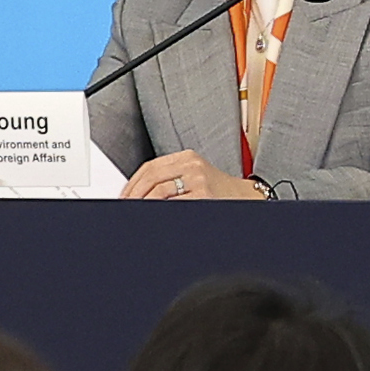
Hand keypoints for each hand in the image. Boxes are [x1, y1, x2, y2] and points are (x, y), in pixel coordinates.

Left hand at [126, 151, 264, 202]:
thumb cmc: (218, 191)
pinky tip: (153, 213)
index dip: (132, 183)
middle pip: (151, 177)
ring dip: (143, 203)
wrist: (245, 198)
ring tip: (135, 212)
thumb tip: (140, 193)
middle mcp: (192, 165)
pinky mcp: (203, 194)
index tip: (124, 196)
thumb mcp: (194, 176)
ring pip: (159, 191)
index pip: (150, 167)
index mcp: (187, 157)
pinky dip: (159, 209)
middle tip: (125, 206)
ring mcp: (198, 179)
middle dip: (133, 194)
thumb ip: (170, 179)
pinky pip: (173, 203)